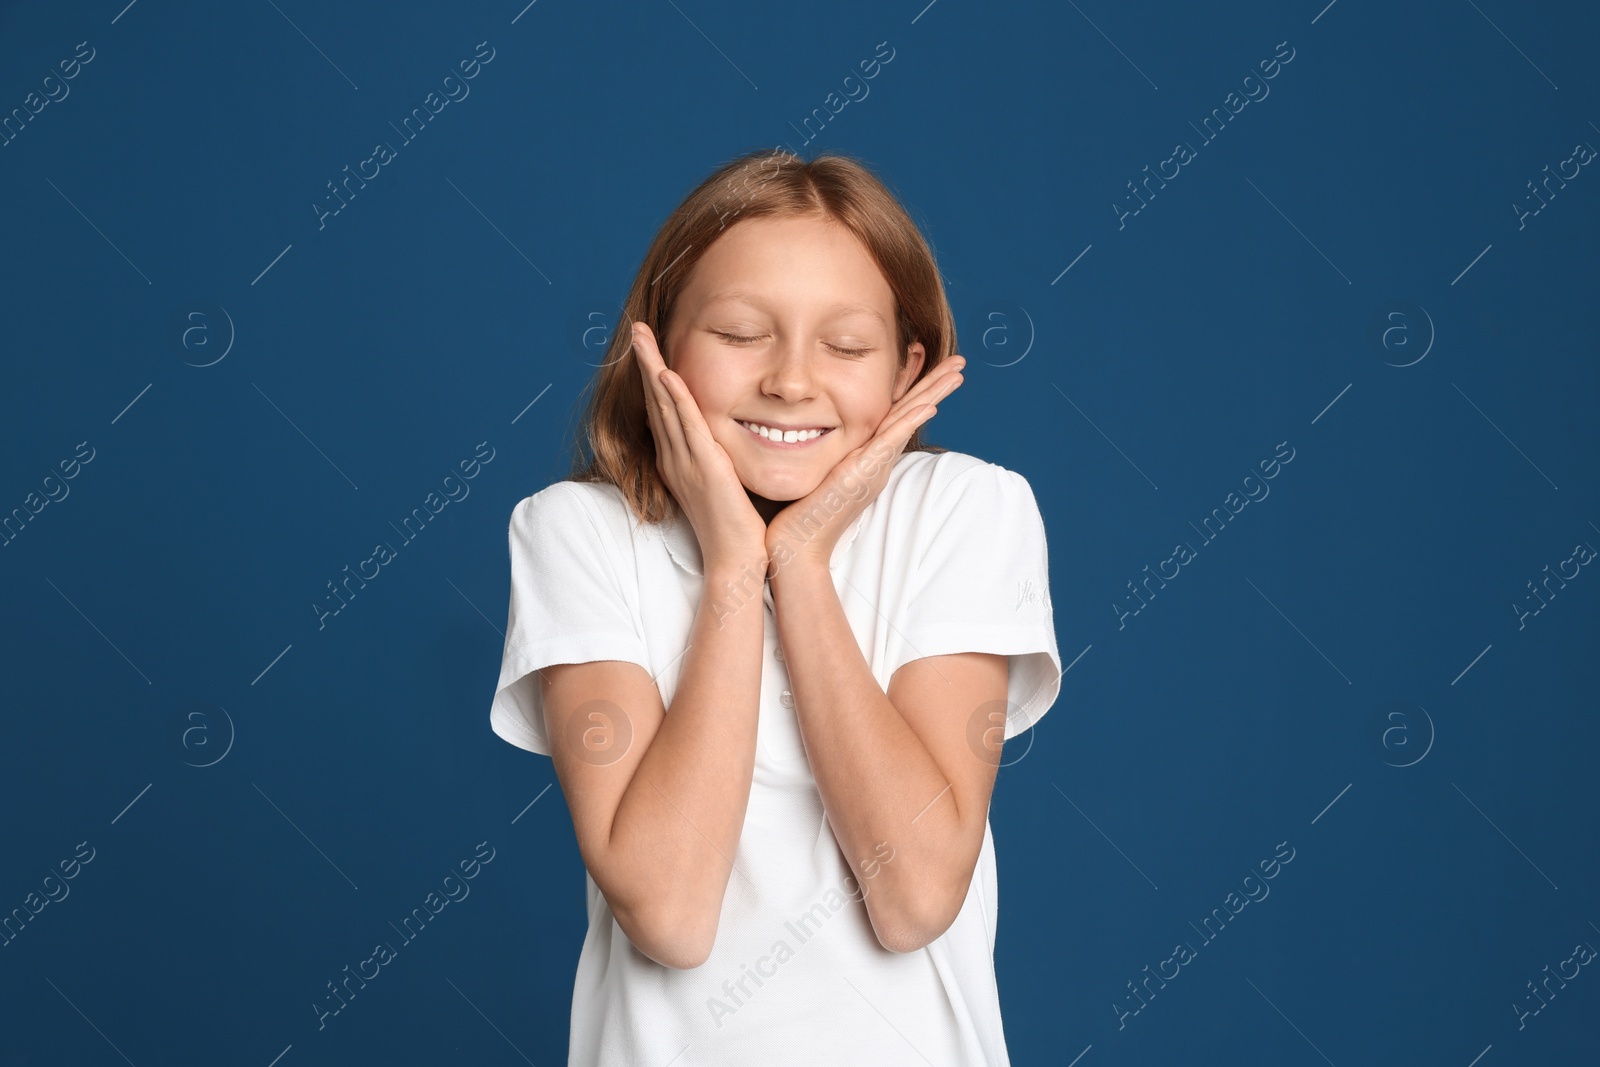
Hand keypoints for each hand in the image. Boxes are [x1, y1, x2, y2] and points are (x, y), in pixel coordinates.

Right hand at [632, 323, 770, 572]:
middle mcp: (674, 458)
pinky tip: (666, 374)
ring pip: (663, 406)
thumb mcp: (725, 483)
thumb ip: (721, 458)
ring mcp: (684, 462)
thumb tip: (733, 437)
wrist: (736, 561)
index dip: (654, 377)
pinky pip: (685, 426)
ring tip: (640, 336)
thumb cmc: (738, 528)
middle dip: (644, 362)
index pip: (663, 410)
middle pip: (654, 401)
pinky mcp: (702, 468)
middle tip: (636, 329)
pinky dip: (675, 398)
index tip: (650, 348)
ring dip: (651, 368)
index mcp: (679, 461)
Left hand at [765, 354, 965, 576]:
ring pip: (908, 422)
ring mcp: (873, 468)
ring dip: (933, 395)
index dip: (915, 389)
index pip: (897, 414)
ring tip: (956, 373)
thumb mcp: (818, 471)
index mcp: (869, 457)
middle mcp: (877, 461)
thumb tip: (814, 430)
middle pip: (912, 414)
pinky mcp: (862, 476)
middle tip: (960, 361)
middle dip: (936, 386)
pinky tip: (928, 406)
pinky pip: (890, 443)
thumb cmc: (799, 513)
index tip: (930, 364)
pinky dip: (909, 423)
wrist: (796, 545)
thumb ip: (827, 451)